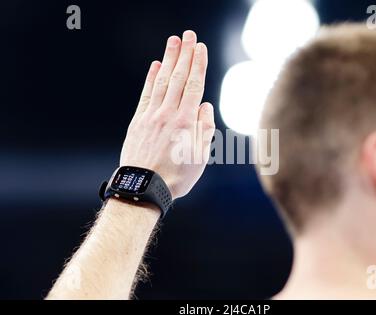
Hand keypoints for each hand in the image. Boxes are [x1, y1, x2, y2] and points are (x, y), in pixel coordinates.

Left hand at [120, 30, 214, 198]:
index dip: (198, 65)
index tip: (200, 48)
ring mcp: (151, 115)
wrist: (144, 186)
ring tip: (173, 41)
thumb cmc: (177, 176)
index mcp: (186, 122)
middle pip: (179, 78)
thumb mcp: (200, 157)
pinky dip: (151, 78)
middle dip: (185, 54)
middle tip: (189, 35)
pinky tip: (156, 65)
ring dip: (169, 59)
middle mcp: (168, 114)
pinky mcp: (138, 121)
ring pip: (162, 81)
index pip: (195, 86)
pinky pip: (146, 94)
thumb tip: (205, 106)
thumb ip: (204, 128)